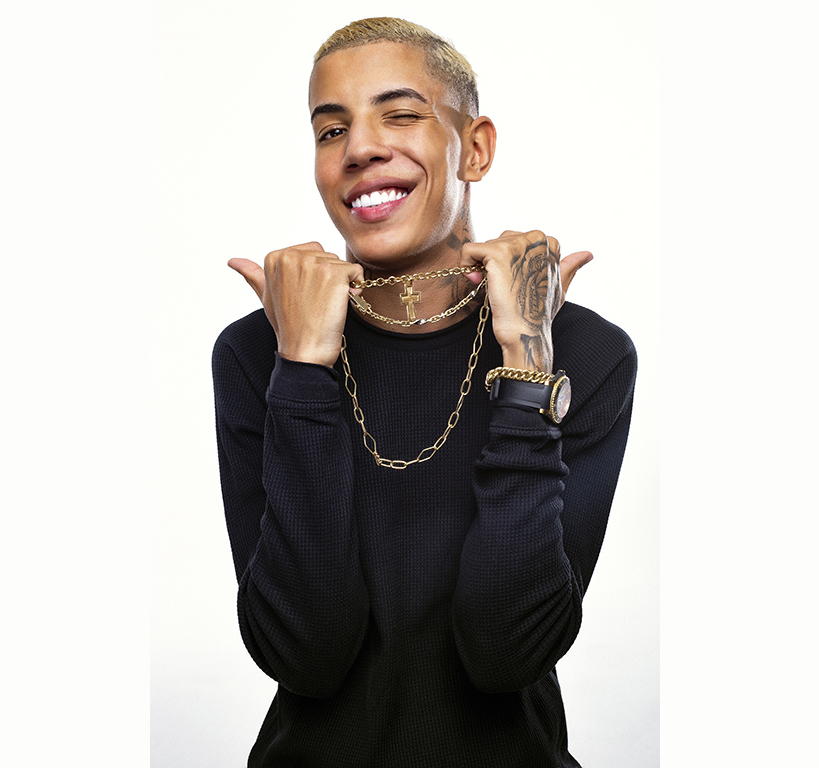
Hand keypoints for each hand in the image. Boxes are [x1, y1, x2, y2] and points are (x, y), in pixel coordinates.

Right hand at [228, 242, 363, 366]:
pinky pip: (356, 271)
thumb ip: (253, 275)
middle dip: (328, 278)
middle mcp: (292, 256)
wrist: (304, 351)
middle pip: (327, 255)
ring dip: (341, 285)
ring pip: (341, 264)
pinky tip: (341, 304)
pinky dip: (355, 288)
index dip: (314, 276)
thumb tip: (233, 261)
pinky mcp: (333, 273)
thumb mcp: (266, 297)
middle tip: (315, 303)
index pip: (311, 251)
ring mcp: (312, 264)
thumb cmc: (288, 326)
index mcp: (275, 257)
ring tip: (325, 305)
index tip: (303, 296)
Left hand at [460, 231, 591, 371]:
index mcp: (550, 242)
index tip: (515, 283)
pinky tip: (478, 283)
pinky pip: (468, 250)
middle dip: (493, 265)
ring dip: (480, 268)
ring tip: (493, 288)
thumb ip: (569, 266)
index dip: (508, 264)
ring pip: (483, 247)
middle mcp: (536, 238)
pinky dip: (466, 267)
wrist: (525, 333)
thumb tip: (588, 254)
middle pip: (497, 242)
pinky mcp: (498, 253)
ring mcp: (518, 244)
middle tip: (503, 288)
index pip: (513, 241)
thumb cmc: (539, 314)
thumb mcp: (559, 287)